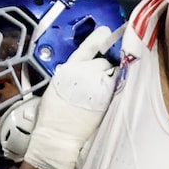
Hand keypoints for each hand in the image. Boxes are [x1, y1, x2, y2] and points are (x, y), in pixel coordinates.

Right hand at [18, 27, 119, 168]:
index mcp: (70, 69)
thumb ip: (72, 72)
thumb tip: (86, 65)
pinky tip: (108, 92)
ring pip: (112, 72)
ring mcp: (99, 86)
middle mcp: (86, 74)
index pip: (88, 47)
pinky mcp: (107, 99)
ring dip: (110, 75)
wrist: (58, 136)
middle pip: (104, 61)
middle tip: (100, 75)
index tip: (105, 32)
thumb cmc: (53, 114)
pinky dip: (114, 86)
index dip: (98, 39)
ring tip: (101, 86)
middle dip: (104, 65)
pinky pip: (115, 86)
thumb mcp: (57, 85)